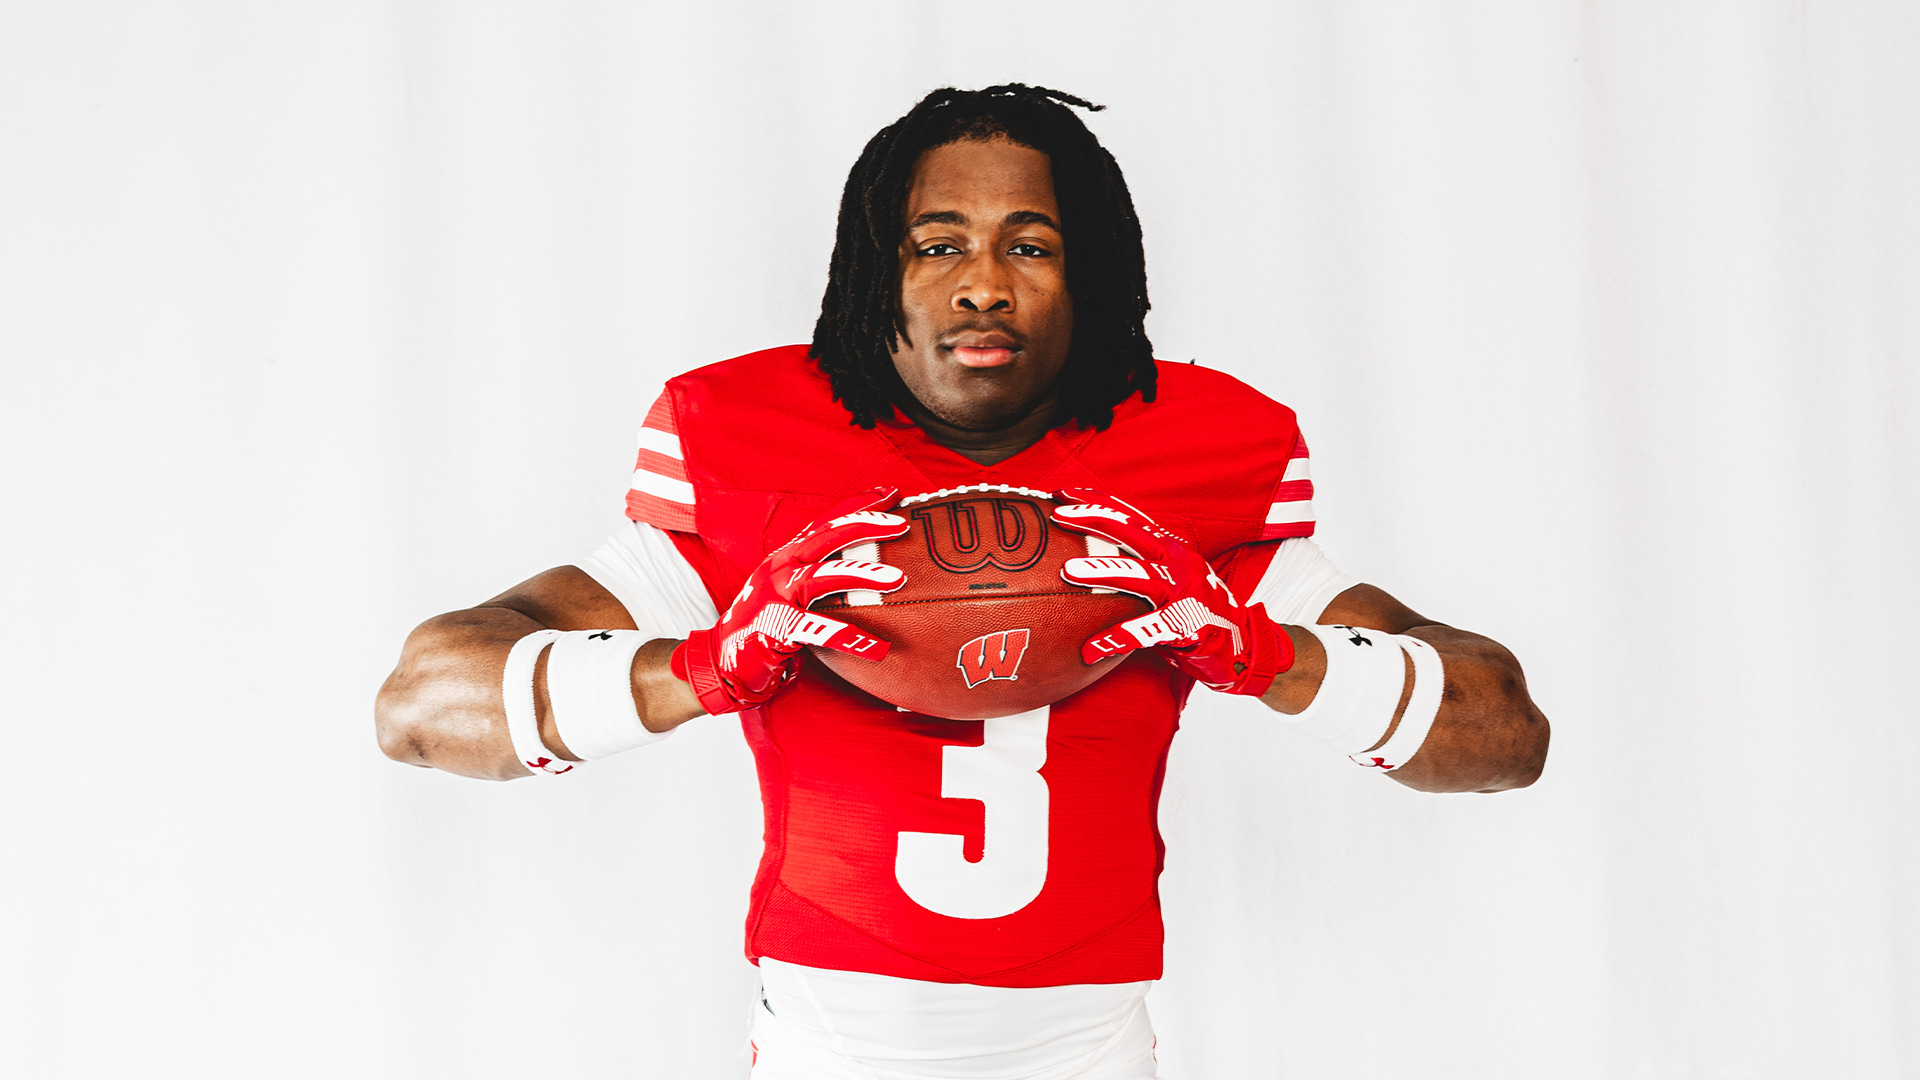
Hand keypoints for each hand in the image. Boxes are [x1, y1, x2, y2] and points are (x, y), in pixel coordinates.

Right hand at [674, 488, 908, 713]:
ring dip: (862, 574)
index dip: (859, 504)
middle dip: (865, 525)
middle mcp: (781, 567)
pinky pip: (817, 630)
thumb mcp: (790, 589)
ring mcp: (776, 596)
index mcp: (787, 556)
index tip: (892, 493)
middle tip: (901, 524)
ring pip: (822, 576)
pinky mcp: (776, 628)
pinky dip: (849, 638)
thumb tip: (863, 564)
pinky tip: (878, 648)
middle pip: (827, 536)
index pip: (826, 521)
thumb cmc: (766, 624)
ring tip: (898, 578)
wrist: (722, 660)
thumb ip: (818, 573)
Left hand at [1050, 488, 1292, 695]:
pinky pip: (1146, 630)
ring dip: (1102, 571)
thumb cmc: (1197, 609)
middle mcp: (1178, 562)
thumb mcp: (1173, 576)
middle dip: (1095, 520)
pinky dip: (1117, 639)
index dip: (1098, 501)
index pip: (1130, 516)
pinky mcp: (1186, 624)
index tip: (1064, 493)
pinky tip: (1092, 649)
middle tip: (1060, 517)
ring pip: (1139, 575)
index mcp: (1171, 548)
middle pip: (1132, 533)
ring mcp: (1183, 592)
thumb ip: (1141, 562)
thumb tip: (1093, 555)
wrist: (1242, 643)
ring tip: (1068, 570)